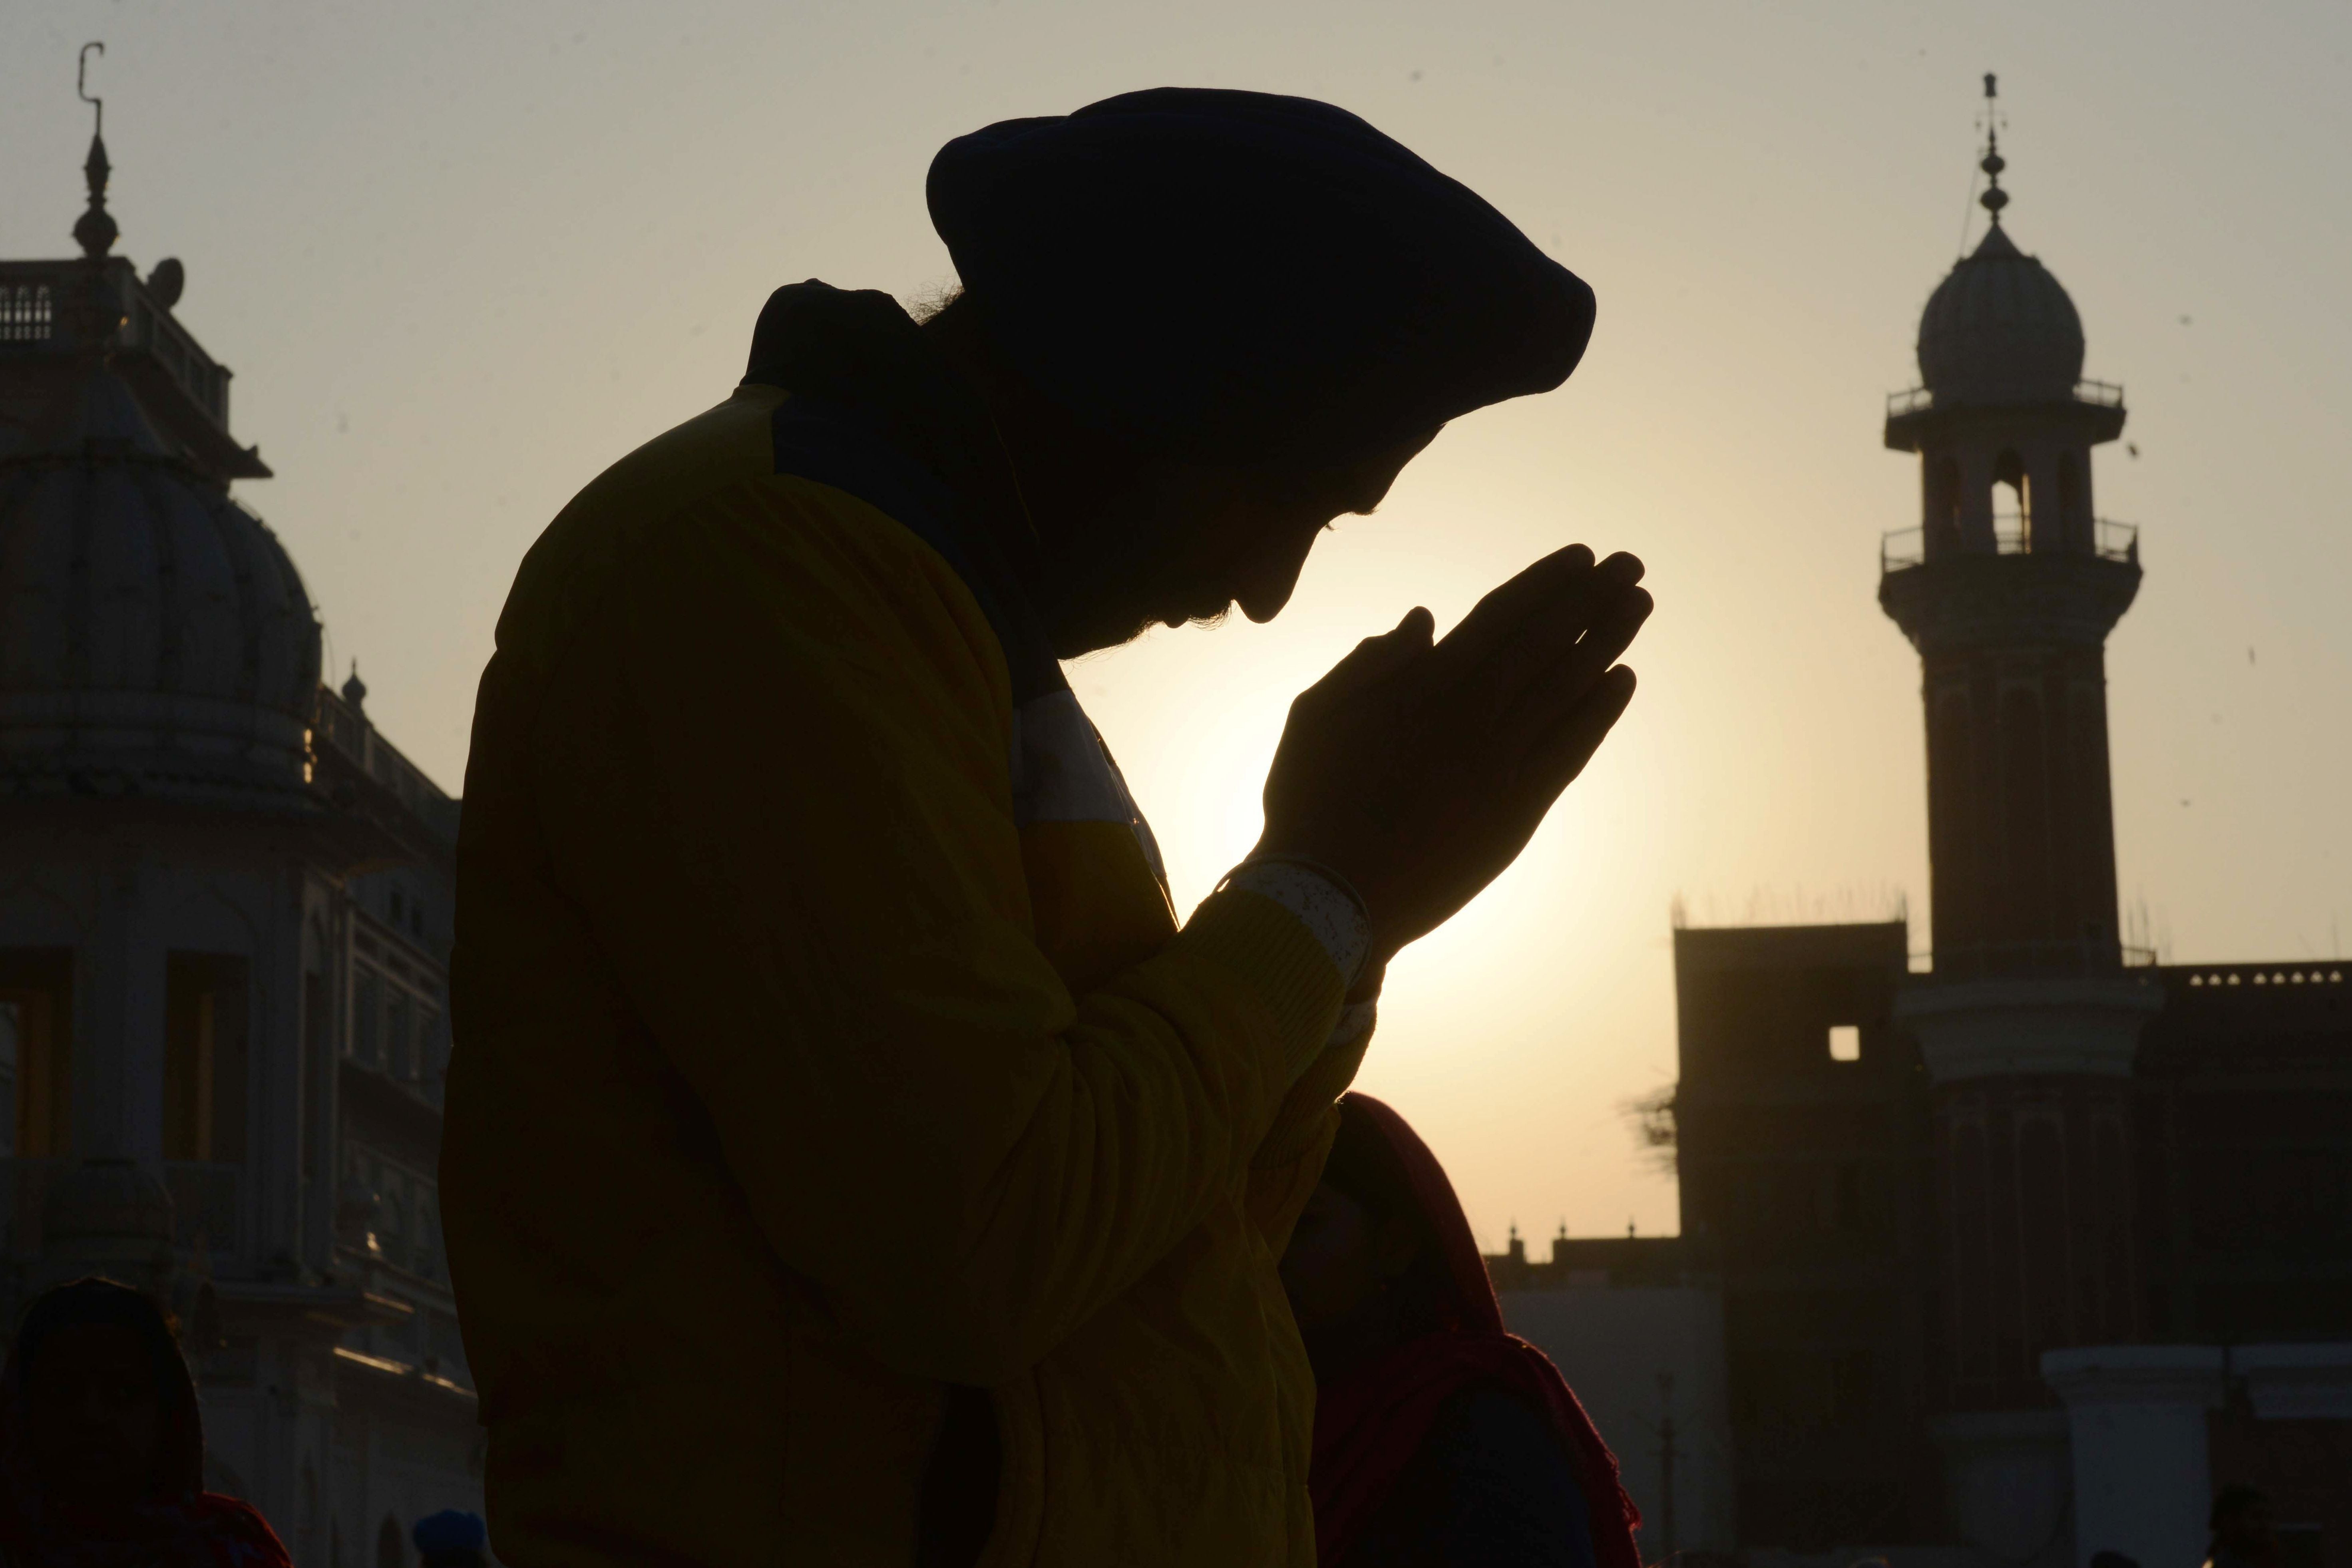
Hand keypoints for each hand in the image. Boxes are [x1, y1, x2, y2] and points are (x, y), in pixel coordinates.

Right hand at [1251, 546, 1649, 966]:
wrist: (1330, 897)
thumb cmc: (1309, 803)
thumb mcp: (1317, 715)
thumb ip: (1370, 663)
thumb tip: (1424, 618)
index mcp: (1421, 686)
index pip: (1499, 617)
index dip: (1545, 584)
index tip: (1582, 557)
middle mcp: (1469, 715)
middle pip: (1544, 642)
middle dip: (1590, 599)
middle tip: (1631, 566)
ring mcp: (1499, 763)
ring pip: (1566, 688)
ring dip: (1607, 642)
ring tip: (1640, 605)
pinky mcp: (1517, 812)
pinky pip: (1570, 750)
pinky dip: (1599, 713)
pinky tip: (1623, 680)